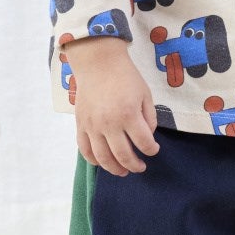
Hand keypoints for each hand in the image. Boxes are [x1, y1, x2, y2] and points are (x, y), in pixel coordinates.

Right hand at [62, 36, 160, 175]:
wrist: (98, 63)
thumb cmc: (125, 76)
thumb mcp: (145, 94)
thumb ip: (149, 118)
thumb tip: (146, 137)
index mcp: (128, 115)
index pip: (144, 143)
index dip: (152, 150)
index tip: (154, 149)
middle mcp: (109, 124)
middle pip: (123, 155)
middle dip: (135, 165)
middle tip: (141, 167)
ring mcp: (92, 126)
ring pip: (103, 158)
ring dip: (115, 169)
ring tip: (123, 171)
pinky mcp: (80, 125)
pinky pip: (85, 150)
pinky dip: (93, 160)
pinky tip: (102, 162)